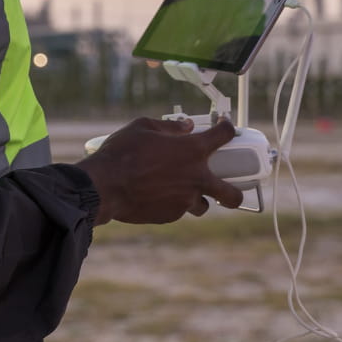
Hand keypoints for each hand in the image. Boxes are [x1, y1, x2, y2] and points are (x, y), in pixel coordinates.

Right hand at [78, 116, 243, 224]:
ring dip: (198, 198)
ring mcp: (185, 200)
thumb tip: (185, 126)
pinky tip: (157, 195)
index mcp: (192, 150)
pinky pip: (179, 209)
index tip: (226, 128)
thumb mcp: (143, 127)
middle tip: (229, 188)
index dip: (227, 129)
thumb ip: (169, 127)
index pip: (222, 136)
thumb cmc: (123, 153)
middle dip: (236, 192)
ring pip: (203, 205)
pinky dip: (173, 203)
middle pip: (231, 193)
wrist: (105, 186)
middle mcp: (195, 178)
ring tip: (183, 191)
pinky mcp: (171, 216)